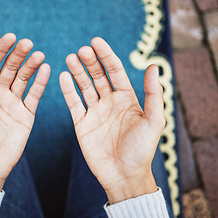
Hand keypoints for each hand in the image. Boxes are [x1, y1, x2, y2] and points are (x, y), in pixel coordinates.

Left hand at [0, 33, 50, 190]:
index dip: (1, 49)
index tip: (10, 37)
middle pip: (10, 68)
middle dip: (19, 54)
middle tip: (28, 43)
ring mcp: (13, 103)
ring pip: (24, 78)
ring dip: (32, 65)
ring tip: (39, 54)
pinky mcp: (26, 114)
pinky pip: (34, 95)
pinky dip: (41, 82)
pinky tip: (46, 69)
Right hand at [59, 37, 164, 203]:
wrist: (124, 176)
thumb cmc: (142, 150)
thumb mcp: (154, 121)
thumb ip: (154, 94)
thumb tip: (152, 65)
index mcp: (127, 99)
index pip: (114, 71)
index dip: (106, 55)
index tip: (96, 41)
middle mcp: (110, 102)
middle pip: (97, 76)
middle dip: (90, 62)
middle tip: (82, 50)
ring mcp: (95, 113)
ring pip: (84, 87)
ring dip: (77, 72)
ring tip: (70, 58)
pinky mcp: (82, 124)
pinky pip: (73, 104)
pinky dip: (67, 91)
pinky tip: (63, 77)